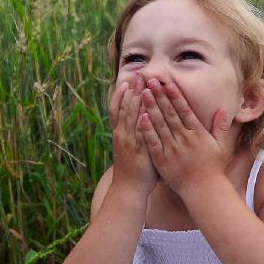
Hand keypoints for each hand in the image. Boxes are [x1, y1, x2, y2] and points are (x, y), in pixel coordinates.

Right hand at [109, 71, 157, 191]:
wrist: (128, 189)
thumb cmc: (133, 170)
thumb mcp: (130, 149)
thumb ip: (135, 135)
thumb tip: (143, 121)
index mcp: (119, 133)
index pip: (119, 108)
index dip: (123, 93)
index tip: (129, 79)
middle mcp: (121, 134)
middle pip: (125, 107)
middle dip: (132, 90)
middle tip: (138, 74)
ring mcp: (128, 141)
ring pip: (131, 116)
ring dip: (137, 99)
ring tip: (143, 84)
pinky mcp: (137, 149)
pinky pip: (139, 131)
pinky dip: (141, 119)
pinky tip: (145, 108)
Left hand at [137, 78, 230, 197]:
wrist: (204, 191)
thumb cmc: (213, 168)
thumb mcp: (221, 147)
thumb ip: (220, 127)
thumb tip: (223, 109)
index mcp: (198, 134)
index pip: (184, 110)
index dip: (175, 95)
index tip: (167, 82)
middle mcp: (184, 139)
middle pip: (170, 113)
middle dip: (160, 95)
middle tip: (150, 80)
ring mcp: (173, 149)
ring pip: (160, 124)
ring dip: (151, 107)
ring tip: (142, 92)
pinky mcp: (162, 160)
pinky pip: (153, 142)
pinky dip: (147, 129)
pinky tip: (140, 117)